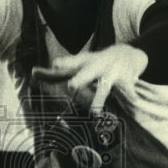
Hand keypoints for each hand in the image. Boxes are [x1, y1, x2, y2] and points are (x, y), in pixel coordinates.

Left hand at [31, 44, 146, 114]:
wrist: (128, 54)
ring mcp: (112, 74)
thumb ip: (57, 72)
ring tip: (95, 113)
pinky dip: (132, 100)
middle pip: (87, 73)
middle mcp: (97, 67)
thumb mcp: (79, 64)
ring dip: (99, 100)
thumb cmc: (97, 63)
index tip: (54, 65)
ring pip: (104, 88)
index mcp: (84, 63)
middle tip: (71, 87)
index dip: (63, 64)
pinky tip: (135, 106)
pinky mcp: (127, 82)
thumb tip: (33, 73)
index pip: (71, 64)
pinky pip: (128, 94)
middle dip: (80, 80)